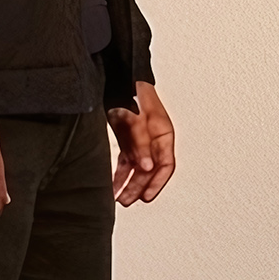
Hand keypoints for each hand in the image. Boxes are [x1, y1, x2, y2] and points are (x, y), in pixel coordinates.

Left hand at [108, 81, 176, 205]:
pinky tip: (112, 184)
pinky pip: (126, 162)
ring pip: (137, 169)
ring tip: (119, 199)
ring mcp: (140, 140)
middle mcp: (154, 139)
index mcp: (164, 133)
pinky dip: (120, 174)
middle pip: (150, 170)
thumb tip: (147, 168)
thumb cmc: (131, 92)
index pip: (166, 165)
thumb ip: (142, 144)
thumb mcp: (137, 120)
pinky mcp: (127, 139)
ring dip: (129, 184)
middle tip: (128, 200)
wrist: (116, 78)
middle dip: (139, 187)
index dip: (157, 183)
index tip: (146, 196)